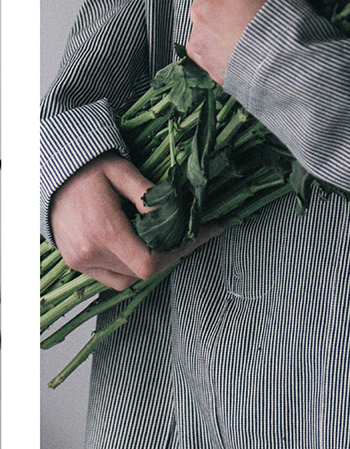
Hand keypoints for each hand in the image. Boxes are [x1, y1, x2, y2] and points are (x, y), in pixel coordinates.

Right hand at [50, 152, 219, 289]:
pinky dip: (130, 269)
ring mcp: (80, 261)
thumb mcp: (123, 173)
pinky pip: (112, 278)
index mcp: (103, 230)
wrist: (53, 174)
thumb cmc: (89, 170)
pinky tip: (139, 248)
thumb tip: (176, 215)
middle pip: (142, 272)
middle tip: (186, 235)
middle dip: (169, 254)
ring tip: (162, 240)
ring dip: (150, 263)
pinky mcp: (76, 263)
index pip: (148, 262)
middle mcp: (89, 252)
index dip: (177, 252)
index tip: (197, 235)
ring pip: (128, 278)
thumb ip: (150, 196)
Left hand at [187, 0, 280, 84]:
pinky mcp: (218, 74)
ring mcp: (206, 57)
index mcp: (203, 7)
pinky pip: (225, 48)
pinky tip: (260, 42)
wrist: (294, 73)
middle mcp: (197, 33)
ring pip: (220, 23)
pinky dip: (239, 42)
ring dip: (239, 18)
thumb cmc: (279, 26)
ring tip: (266, 23)